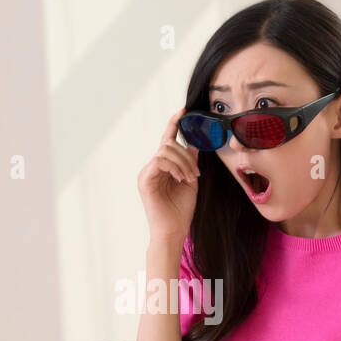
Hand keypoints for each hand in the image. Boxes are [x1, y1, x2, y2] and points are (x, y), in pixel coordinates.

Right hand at [137, 107, 200, 243]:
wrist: (173, 230)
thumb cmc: (181, 209)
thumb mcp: (191, 180)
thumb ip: (191, 161)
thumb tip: (196, 143)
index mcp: (162, 166)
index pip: (167, 140)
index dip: (174, 123)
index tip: (184, 109)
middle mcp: (152, 167)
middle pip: (168, 143)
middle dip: (186, 155)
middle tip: (195, 173)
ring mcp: (147, 172)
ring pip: (165, 150)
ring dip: (183, 162)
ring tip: (190, 179)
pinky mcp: (145, 179)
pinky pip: (160, 161)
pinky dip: (174, 167)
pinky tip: (180, 178)